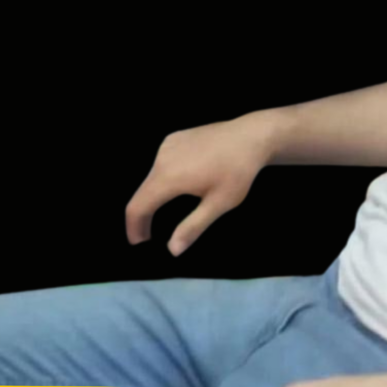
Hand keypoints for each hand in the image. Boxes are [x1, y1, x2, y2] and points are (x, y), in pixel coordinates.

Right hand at [125, 110, 285, 255]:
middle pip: (142, 192)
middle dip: (143, 216)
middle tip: (150, 236)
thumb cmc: (238, 172)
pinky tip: (177, 186)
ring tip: (162, 214)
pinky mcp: (175, 137)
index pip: (137, 207)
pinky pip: (161, 163)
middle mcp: (162, 158)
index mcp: (169, 176)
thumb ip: (192, 228)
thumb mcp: (218, 204)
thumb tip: (172, 251)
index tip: (140, 244)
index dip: (134, 228)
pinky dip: (161, 179)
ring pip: (150, 177)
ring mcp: (168, 144)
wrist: (252, 135)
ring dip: (152, 197)